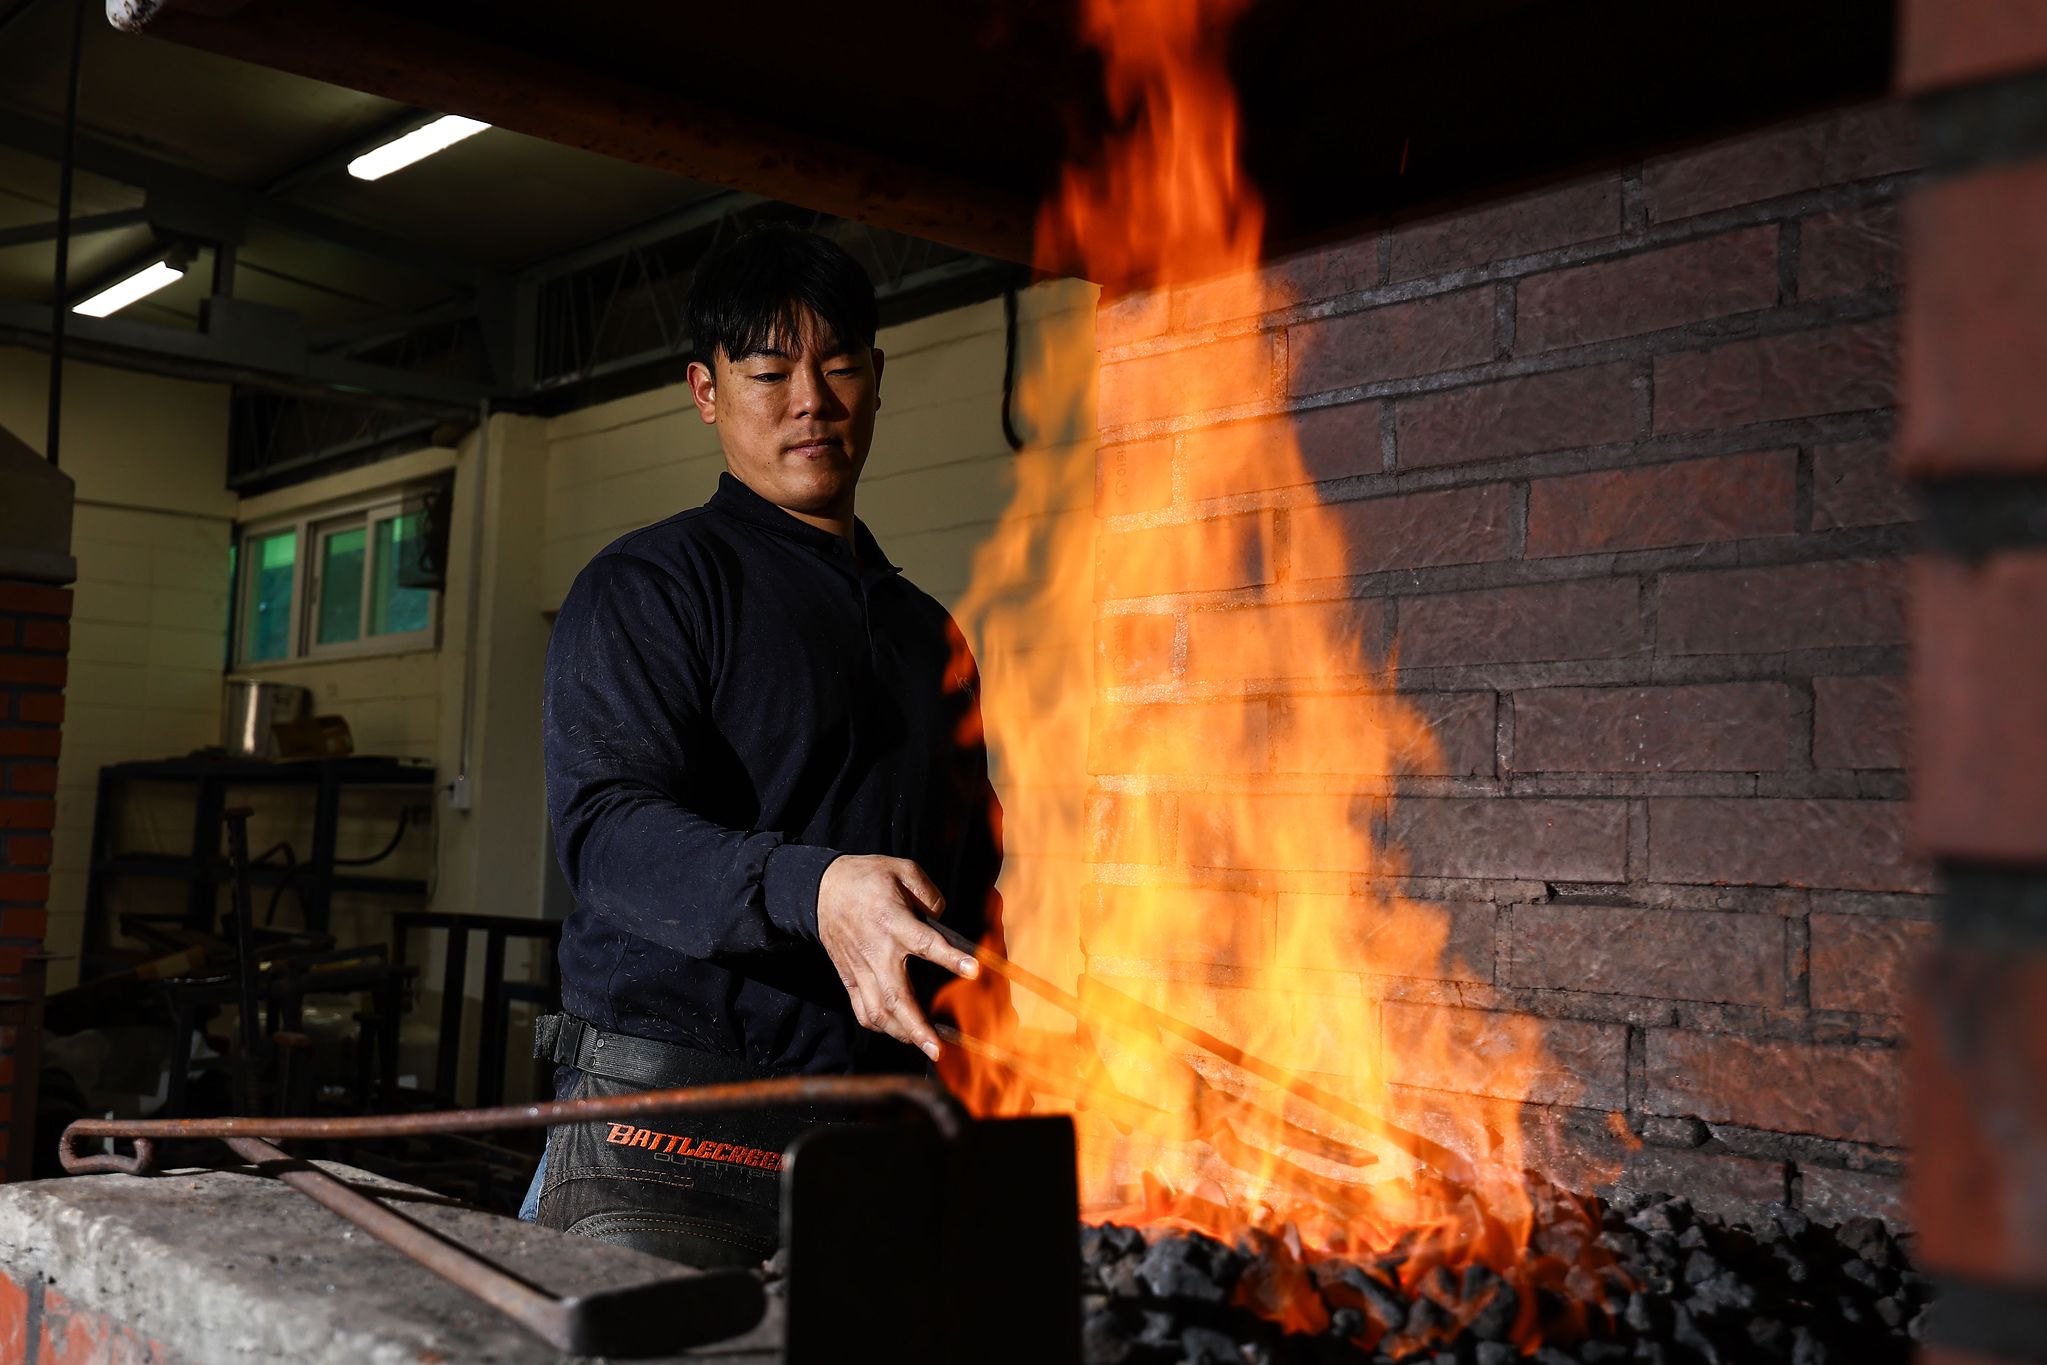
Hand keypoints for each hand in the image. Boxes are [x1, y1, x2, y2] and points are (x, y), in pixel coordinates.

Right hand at [816, 854, 978, 1058]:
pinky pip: (862, 1010)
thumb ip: (929, 894)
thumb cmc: (867, 878)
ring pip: (878, 1011)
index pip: (925, 943)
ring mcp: (860, 969)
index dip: (950, 958)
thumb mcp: (903, 869)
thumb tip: (942, 918)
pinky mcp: (849, 978)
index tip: (974, 970)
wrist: (822, 888)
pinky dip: (879, 1026)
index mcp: (893, 921)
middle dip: (918, 1026)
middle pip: (897, 997)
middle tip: (938, 1049)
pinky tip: (898, 1032)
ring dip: (902, 1033)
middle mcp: (876, 951)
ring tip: (926, 1047)